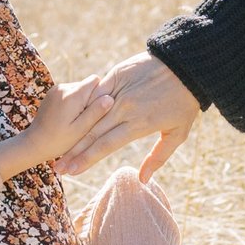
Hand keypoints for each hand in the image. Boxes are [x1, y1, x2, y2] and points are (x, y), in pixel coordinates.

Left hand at [0, 77, 114, 180]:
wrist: (33, 144)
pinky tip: (68, 119)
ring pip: (79, 90)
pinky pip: (70, 94)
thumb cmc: (59, 141)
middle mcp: (63, 87)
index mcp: (72, 95)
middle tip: (85, 120)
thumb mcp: (80, 130)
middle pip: (87, 85)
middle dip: (91, 100)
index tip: (96, 111)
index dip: (100, 95)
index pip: (95, 81)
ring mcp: (56, 89)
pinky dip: (73, 104)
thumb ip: (95, 113)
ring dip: (82, 103)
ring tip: (76, 121)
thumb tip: (110, 98)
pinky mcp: (52, 93)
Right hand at [59, 51, 202, 180]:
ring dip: (73, 131)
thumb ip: (158, 157)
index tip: (72, 172)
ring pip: (90, 114)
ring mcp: (119, 90)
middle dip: (73, 152)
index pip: (106, 145)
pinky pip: (95, 92)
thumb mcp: (178, 133)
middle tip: (58, 167)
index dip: (87, 160)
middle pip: (93, 133)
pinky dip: (81, 105)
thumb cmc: (185, 102)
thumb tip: (142, 180)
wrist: (187, 65)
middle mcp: (125, 108)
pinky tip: (67, 117)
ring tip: (57, 146)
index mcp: (139, 124)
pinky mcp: (116, 74)